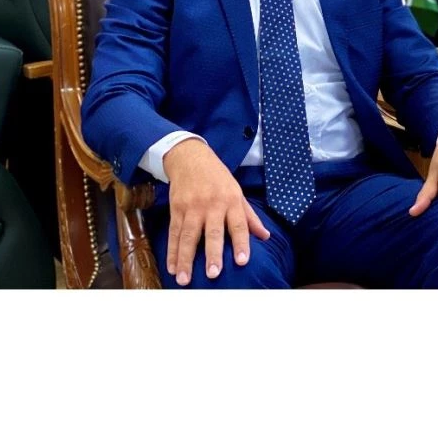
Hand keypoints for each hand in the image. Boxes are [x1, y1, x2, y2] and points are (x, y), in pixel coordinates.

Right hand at [163, 138, 269, 285]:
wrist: (190, 157)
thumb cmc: (217, 177)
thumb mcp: (237, 192)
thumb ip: (250, 216)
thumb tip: (265, 236)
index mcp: (231, 201)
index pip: (238, 225)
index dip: (241, 243)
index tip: (242, 261)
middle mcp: (212, 205)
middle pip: (212, 232)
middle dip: (212, 254)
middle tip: (213, 274)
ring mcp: (192, 207)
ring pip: (189, 236)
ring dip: (185, 259)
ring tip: (184, 279)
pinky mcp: (176, 209)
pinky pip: (174, 233)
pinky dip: (172, 251)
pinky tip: (172, 267)